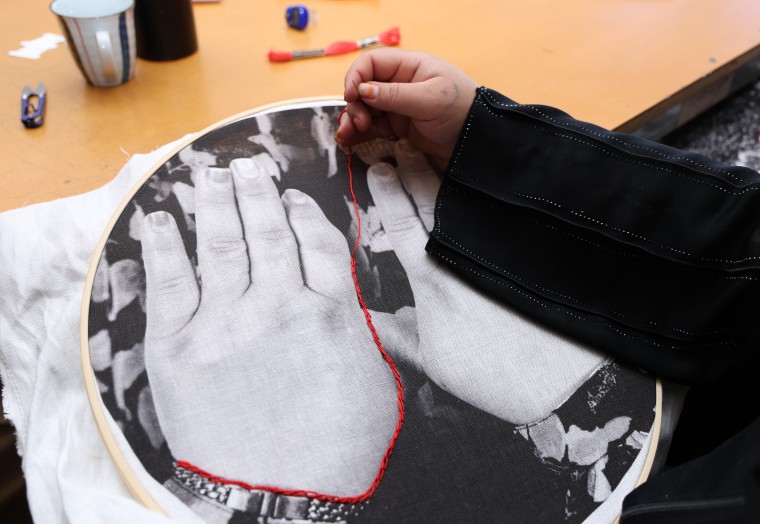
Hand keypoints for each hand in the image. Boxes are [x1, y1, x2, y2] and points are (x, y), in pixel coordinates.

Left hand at [140, 154, 397, 495]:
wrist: (280, 500)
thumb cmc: (337, 451)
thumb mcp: (377, 383)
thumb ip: (361, 330)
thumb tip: (343, 299)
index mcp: (328, 312)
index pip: (315, 241)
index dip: (301, 211)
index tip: (291, 196)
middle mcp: (278, 305)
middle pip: (268, 230)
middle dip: (257, 191)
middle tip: (247, 165)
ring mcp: (226, 322)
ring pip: (221, 243)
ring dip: (216, 201)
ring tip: (211, 173)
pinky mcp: (178, 348)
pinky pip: (169, 282)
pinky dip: (164, 245)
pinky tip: (160, 218)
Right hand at [336, 49, 477, 168]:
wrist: (477, 141)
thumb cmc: (461, 111)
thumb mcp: (428, 100)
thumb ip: (394, 95)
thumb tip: (362, 91)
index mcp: (409, 67)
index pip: (372, 64)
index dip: (356, 77)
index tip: (352, 97)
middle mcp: (400, 83)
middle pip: (364, 88)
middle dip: (355, 104)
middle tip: (360, 122)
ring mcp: (398, 106)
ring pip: (365, 109)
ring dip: (352, 120)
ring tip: (347, 136)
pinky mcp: (399, 126)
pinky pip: (373, 127)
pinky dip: (359, 133)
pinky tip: (349, 141)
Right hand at [367, 142, 606, 424]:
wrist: (549, 381)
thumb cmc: (487, 374)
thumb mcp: (433, 362)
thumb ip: (402, 338)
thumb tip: (378, 324)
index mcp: (432, 279)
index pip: (401, 223)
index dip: (388, 192)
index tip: (381, 166)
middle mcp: (459, 257)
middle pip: (429, 203)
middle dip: (413, 170)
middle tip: (402, 143)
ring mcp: (490, 255)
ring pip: (461, 206)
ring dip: (443, 178)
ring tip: (431, 154)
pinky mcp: (516, 259)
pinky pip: (492, 221)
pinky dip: (479, 201)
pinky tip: (476, 190)